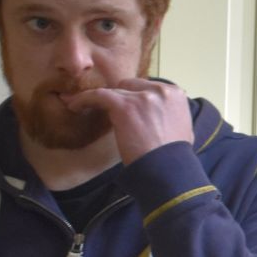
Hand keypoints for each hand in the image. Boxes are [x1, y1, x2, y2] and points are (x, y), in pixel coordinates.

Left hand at [62, 76, 193, 162]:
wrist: (168, 170)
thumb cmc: (174, 158)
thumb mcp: (182, 129)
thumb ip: (170, 115)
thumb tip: (159, 117)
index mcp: (176, 94)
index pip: (148, 87)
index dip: (136, 97)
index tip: (126, 106)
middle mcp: (161, 90)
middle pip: (132, 85)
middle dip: (122, 97)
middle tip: (110, 111)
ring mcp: (143, 97)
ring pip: (115, 90)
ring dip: (103, 99)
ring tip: (83, 105)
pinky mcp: (125, 106)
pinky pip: (99, 95)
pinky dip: (84, 99)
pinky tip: (73, 105)